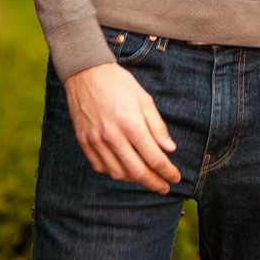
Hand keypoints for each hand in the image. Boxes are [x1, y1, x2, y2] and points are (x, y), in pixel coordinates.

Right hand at [63, 62, 181, 192]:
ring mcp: (95, 141)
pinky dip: (114, 172)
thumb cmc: (118, 83)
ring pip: (118, 173)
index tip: (175, 177)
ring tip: (146, 178)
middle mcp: (112, 136)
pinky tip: (124, 170)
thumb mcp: (144, 99)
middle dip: (154, 183)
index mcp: (131, 123)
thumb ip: (157, 126)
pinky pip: (100, 166)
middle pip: (137, 171)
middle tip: (164, 187)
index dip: (167, 171)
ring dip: (135, 180)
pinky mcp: (84, 141)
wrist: (85, 73)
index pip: (154, 157)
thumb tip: (170, 149)